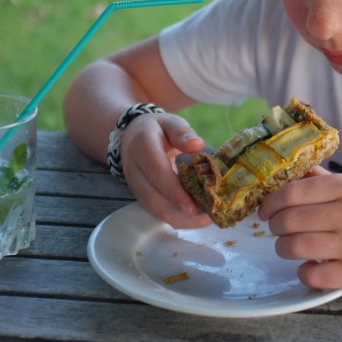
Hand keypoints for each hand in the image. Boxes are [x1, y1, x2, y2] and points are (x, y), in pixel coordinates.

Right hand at [119, 113, 210, 228]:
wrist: (131, 137)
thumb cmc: (156, 129)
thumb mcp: (169, 122)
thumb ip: (182, 132)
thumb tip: (197, 145)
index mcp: (142, 149)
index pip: (157, 174)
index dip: (174, 192)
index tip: (192, 206)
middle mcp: (135, 172)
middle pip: (155, 199)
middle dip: (182, 211)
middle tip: (210, 214)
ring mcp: (137, 188)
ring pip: (157, 211)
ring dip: (183, 219)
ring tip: (209, 217)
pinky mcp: (143, 197)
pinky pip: (159, 213)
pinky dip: (180, 219)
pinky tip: (200, 218)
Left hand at [259, 167, 341, 290]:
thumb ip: (325, 182)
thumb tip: (291, 173)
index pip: (293, 192)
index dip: (271, 203)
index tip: (265, 211)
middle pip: (288, 220)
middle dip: (275, 227)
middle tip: (277, 230)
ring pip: (293, 247)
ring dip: (284, 250)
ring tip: (291, 248)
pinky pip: (310, 274)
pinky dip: (303, 273)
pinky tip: (311, 267)